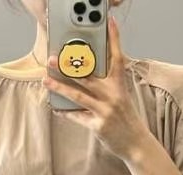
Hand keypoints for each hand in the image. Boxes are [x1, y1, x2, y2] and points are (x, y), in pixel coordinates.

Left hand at [42, 14, 149, 161]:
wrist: (136, 144)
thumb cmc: (126, 118)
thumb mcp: (121, 97)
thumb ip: (107, 85)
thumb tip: (86, 74)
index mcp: (119, 86)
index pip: (117, 58)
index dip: (114, 39)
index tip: (110, 23)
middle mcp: (113, 96)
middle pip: (88, 77)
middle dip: (68, 67)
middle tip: (53, 59)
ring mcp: (105, 111)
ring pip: (78, 96)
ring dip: (60, 88)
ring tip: (46, 81)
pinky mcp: (98, 126)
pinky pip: (78, 116)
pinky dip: (65, 112)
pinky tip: (55, 107)